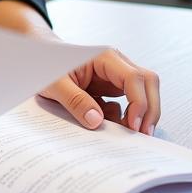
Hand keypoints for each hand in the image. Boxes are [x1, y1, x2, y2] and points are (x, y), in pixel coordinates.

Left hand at [39, 47, 160, 135]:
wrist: (40, 58)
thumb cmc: (48, 64)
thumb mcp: (54, 83)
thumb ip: (74, 100)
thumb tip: (97, 121)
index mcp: (105, 57)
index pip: (134, 77)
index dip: (139, 102)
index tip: (133, 125)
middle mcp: (116, 65)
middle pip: (148, 82)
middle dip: (150, 109)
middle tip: (144, 134)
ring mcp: (115, 77)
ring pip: (143, 93)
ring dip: (141, 115)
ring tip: (128, 135)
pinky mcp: (111, 89)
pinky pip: (128, 104)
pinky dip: (126, 118)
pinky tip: (112, 127)